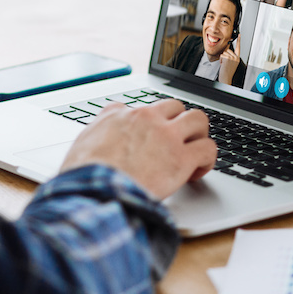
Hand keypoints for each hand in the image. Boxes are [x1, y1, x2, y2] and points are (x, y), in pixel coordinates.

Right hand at [60, 99, 215, 200]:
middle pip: (176, 106)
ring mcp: (166, 136)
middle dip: (180, 122)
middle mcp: (147, 119)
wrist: (95, 187)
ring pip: (198, 120)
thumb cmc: (85, 172)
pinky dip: (207, 160)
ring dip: (198, 135)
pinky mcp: (181, 159)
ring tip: (192, 154)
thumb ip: (98, 128)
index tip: (151, 138)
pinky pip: (208, 149)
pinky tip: (196, 172)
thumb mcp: (83, 140)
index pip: (145, 107)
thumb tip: (102, 126)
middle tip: (177, 142)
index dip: (152, 123)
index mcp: (122, 115)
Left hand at [218, 34, 241, 85]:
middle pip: (228, 50)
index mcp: (237, 58)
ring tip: (225, 64)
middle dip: (225, 56)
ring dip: (222, 58)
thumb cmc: (227, 71)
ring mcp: (232, 58)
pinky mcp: (228, 58)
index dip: (239, 41)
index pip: (238, 48)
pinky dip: (220, 60)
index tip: (239, 35)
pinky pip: (221, 55)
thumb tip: (227, 52)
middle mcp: (236, 58)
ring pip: (224, 53)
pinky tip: (223, 64)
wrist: (226, 77)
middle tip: (226, 63)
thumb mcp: (231, 63)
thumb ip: (231, 57)